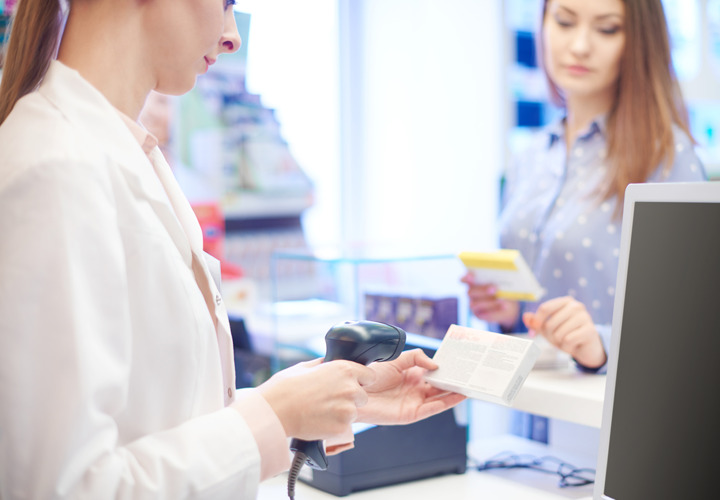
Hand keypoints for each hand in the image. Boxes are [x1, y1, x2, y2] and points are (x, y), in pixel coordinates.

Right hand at [255, 358, 375, 440]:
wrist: (275, 412)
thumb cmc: (286, 388)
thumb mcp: (305, 366)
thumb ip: (324, 364)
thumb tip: (329, 363)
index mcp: (344, 370)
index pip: (370, 376)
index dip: (361, 380)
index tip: (353, 384)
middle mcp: (351, 389)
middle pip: (363, 397)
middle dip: (350, 399)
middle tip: (330, 400)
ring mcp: (347, 410)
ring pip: (353, 413)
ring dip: (341, 413)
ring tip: (320, 411)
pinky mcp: (341, 428)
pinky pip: (343, 427)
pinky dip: (334, 426)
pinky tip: (318, 421)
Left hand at [356, 349, 465, 424]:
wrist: (355, 392)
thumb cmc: (370, 375)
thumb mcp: (395, 360)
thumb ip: (416, 358)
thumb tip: (435, 365)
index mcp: (412, 374)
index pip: (434, 371)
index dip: (447, 368)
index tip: (461, 363)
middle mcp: (415, 388)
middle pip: (440, 385)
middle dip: (455, 380)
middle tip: (471, 375)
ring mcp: (414, 401)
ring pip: (440, 397)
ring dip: (455, 392)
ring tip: (470, 386)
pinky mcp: (411, 414)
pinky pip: (433, 409)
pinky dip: (446, 403)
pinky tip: (458, 396)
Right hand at [461, 271, 519, 328]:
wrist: (505, 305)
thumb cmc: (501, 289)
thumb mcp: (500, 283)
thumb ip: (497, 280)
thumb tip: (502, 278)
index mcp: (473, 283)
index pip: (466, 280)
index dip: (467, 278)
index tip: (471, 276)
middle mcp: (471, 294)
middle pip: (470, 292)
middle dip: (482, 290)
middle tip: (495, 288)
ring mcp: (473, 305)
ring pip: (476, 304)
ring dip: (489, 302)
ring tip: (501, 299)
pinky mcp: (479, 315)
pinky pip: (485, 314)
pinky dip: (496, 309)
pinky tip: (504, 306)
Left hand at [522, 296, 606, 368]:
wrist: (585, 348)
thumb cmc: (566, 334)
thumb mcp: (548, 328)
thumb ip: (536, 322)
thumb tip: (526, 317)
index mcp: (566, 301)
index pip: (545, 308)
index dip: (537, 322)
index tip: (533, 332)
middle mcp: (576, 306)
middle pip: (550, 323)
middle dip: (549, 335)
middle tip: (557, 338)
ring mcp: (585, 317)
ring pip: (559, 333)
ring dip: (558, 342)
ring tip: (566, 341)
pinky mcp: (590, 330)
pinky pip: (568, 340)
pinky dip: (566, 347)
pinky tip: (573, 345)